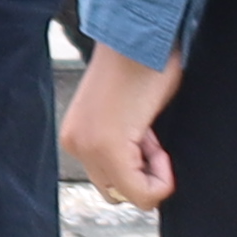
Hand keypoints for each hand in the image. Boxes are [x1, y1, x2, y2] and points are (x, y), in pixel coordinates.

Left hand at [64, 41, 183, 209]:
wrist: (140, 39)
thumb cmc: (143, 69)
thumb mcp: (130, 120)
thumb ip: (127, 149)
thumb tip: (145, 180)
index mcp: (76, 137)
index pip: (112, 183)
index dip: (143, 166)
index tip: (146, 134)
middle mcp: (74, 145)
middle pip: (119, 193)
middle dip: (144, 173)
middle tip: (148, 135)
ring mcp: (86, 147)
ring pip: (132, 197)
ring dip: (153, 172)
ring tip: (149, 132)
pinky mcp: (107, 147)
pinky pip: (143, 194)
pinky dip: (162, 176)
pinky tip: (154, 138)